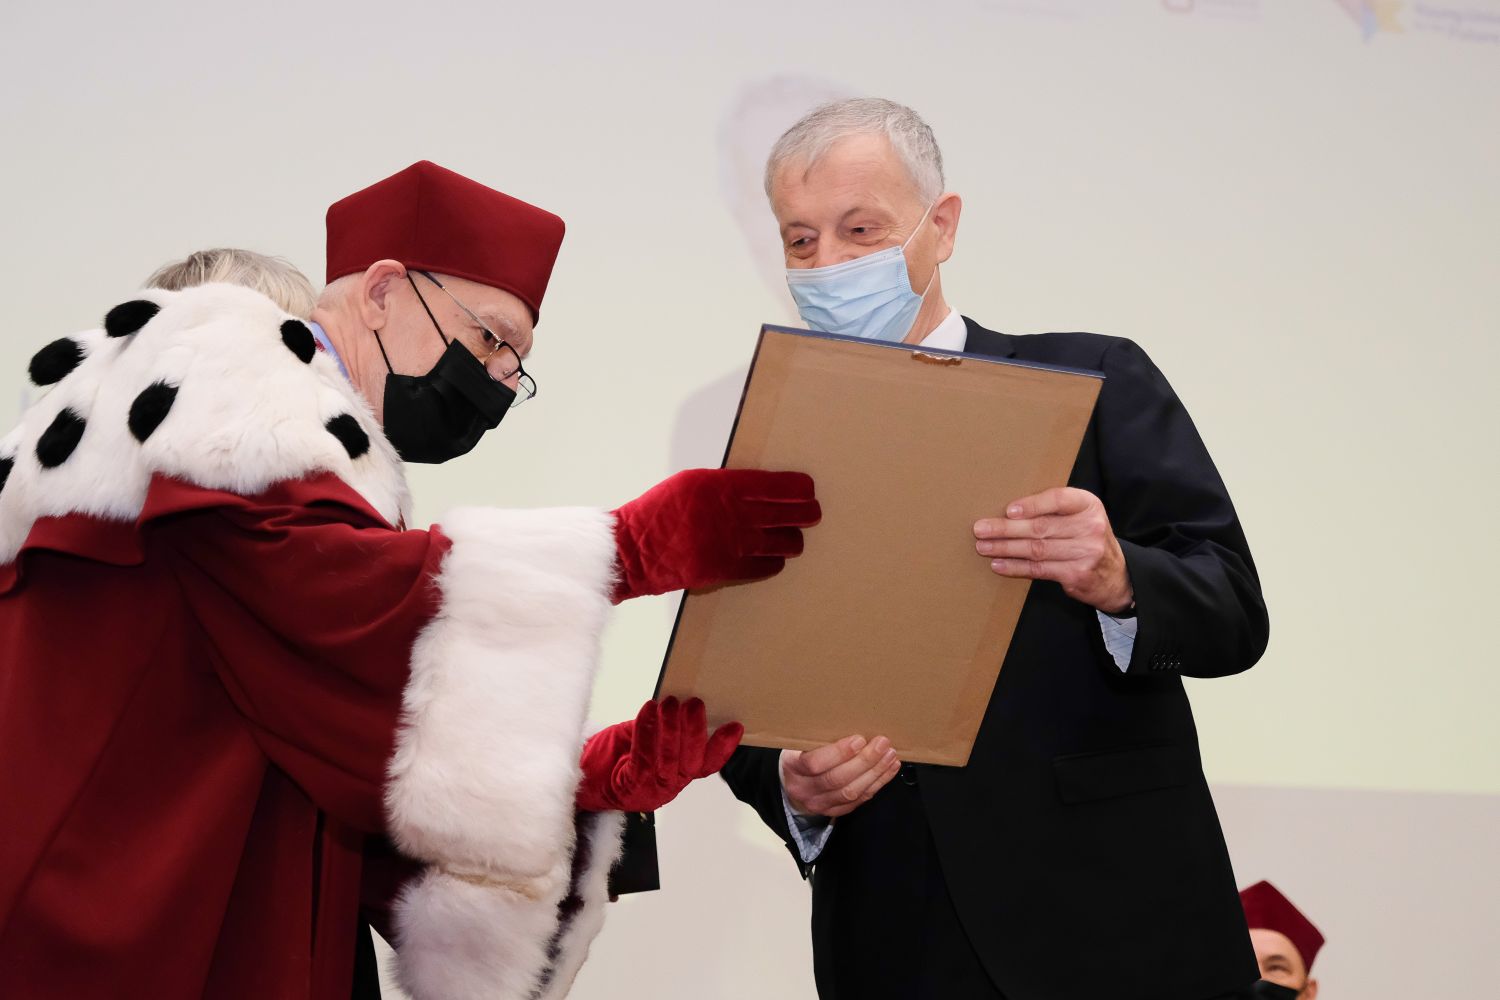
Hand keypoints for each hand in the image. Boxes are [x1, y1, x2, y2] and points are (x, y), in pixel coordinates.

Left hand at [576, 697, 743, 813]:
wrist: (580, 776)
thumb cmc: (614, 753)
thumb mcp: (645, 737)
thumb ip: (665, 727)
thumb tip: (681, 698)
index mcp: (677, 776)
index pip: (706, 765)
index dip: (722, 747)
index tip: (735, 725)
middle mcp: (667, 788)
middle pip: (690, 765)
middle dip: (694, 732)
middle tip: (694, 703)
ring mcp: (648, 792)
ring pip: (668, 762)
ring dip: (670, 730)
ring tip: (670, 703)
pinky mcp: (627, 789)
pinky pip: (642, 760)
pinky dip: (647, 733)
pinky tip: (649, 711)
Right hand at [610, 468, 820, 603]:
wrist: (632, 551)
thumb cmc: (659, 512)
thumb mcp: (691, 483)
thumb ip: (727, 484)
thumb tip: (765, 489)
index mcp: (724, 486)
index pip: (781, 486)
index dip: (801, 489)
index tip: (808, 490)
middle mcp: (734, 514)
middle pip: (793, 514)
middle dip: (807, 513)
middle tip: (811, 513)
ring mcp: (733, 545)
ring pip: (787, 543)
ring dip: (792, 539)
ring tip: (790, 537)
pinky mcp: (728, 571)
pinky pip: (769, 567)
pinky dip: (773, 561)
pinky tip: (771, 556)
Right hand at [780, 735, 900, 818]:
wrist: (792, 782)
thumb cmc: (800, 754)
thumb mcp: (800, 741)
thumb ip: (818, 736)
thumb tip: (851, 720)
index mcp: (792, 767)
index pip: (814, 763)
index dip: (839, 752)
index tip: (859, 739)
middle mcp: (804, 789)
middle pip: (837, 779)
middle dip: (864, 761)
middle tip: (882, 744)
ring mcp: (819, 803)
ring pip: (851, 792)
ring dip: (875, 772)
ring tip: (890, 755)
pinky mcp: (834, 811)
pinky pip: (859, 800)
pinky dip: (877, 783)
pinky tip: (888, 769)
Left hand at [973, 486, 1132, 613]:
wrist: (1116, 575)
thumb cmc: (1087, 539)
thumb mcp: (1080, 517)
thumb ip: (1053, 511)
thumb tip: (1007, 512)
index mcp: (1088, 505)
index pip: (1058, 499)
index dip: (1032, 505)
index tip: (1008, 510)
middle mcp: (1090, 527)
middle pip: (1041, 527)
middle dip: (1006, 529)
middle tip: (981, 529)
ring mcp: (1085, 552)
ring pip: (1036, 549)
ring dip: (1005, 548)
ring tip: (984, 547)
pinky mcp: (1077, 574)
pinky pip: (1039, 569)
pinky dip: (1015, 567)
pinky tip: (999, 565)